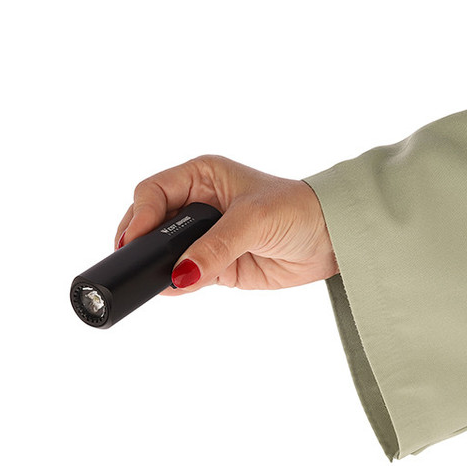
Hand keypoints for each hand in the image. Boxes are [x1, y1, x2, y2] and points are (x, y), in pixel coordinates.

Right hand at [114, 155, 337, 293]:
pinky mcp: (214, 265)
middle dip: (141, 241)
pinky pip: (185, 275)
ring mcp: (203, 237)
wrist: (333, 239)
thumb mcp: (253, 220)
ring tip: (148, 278)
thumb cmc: (300, 209)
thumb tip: (180, 275)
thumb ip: (215, 247)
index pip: (153, 191)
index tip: (136, 240)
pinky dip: (175, 284)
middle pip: (151, 222)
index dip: (141, 214)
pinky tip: (170, 288)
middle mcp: (196, 204)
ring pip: (164, 252)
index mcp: (201, 176)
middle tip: (133, 261)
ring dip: (156, 265)